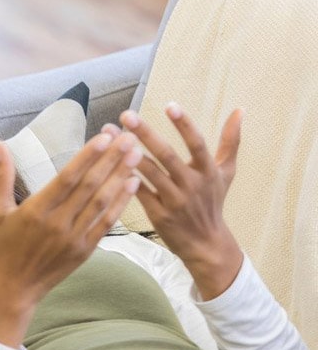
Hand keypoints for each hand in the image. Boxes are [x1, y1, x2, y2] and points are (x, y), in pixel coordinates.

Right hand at [0, 133, 142, 345]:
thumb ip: (2, 176)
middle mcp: (58, 223)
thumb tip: (0, 143)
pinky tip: (131, 185)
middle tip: (128, 138)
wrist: (13, 288)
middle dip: (111, 160)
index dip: (88, 156)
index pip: (68, 177)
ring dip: (121, 177)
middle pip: (90, 186)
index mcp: (35, 210)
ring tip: (136, 155)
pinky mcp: (85, 250)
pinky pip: (107, 223)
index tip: (104, 137)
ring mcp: (74, 238)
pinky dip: (121, 203)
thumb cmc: (1, 247)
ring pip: (102, 202)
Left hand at [117, 104, 243, 298]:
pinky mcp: (159, 215)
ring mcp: (175, 201)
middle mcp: (193, 185)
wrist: (206, 244)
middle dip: (146, 133)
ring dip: (128, 152)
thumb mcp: (226, 172)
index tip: (170, 105)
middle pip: (167, 155)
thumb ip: (231, 141)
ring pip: (150, 173)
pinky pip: (139, 193)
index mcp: (208, 172)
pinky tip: (108, 163)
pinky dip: (126, 179)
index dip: (184, 124)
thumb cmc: (212, 202)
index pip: (197, 144)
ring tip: (110, 134)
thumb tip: (240, 110)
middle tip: (127, 114)